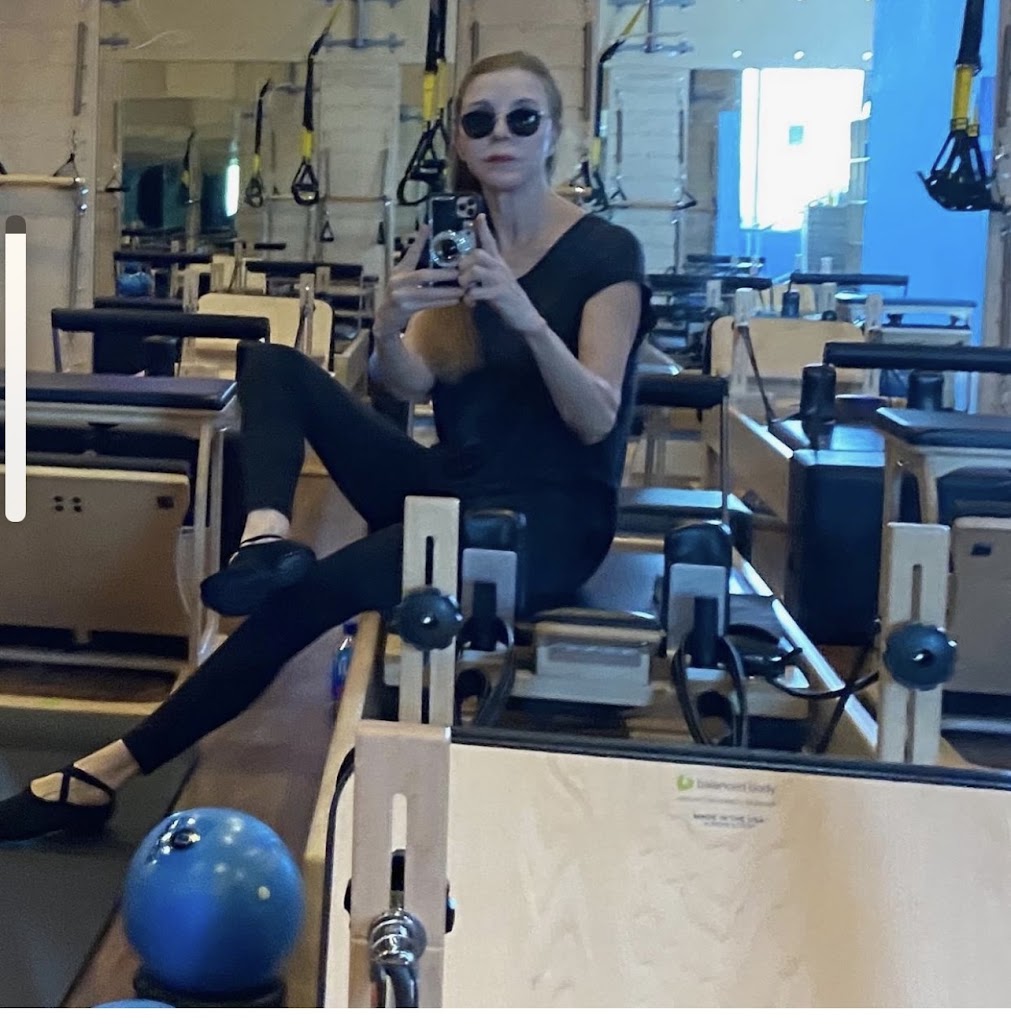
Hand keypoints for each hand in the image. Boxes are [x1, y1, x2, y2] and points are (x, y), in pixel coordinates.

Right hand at [373, 226, 464, 336]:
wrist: (386, 317)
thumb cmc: (399, 293)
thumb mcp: (403, 275)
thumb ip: (414, 259)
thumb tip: (427, 234)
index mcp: (399, 270)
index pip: (410, 253)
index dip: (419, 241)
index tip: (428, 227)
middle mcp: (398, 281)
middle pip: (423, 275)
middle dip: (443, 274)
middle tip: (459, 273)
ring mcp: (400, 296)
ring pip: (428, 292)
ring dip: (446, 292)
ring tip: (461, 290)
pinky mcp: (405, 309)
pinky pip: (428, 305)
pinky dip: (442, 302)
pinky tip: (454, 301)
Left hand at [457, 215, 544, 333]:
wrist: (524, 316)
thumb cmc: (507, 299)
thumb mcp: (496, 281)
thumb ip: (484, 272)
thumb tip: (465, 268)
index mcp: (498, 263)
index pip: (490, 241)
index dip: (483, 228)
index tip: (479, 216)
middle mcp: (499, 268)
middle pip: (477, 254)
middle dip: (464, 265)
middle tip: (462, 278)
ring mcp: (500, 280)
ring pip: (475, 270)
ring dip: (465, 280)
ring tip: (466, 290)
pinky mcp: (499, 294)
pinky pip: (476, 291)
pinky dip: (469, 298)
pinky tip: (471, 303)